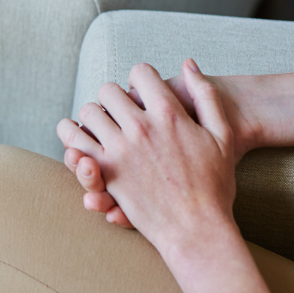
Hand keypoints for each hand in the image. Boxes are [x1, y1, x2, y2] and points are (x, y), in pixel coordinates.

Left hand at [56, 60, 238, 256]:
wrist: (199, 229)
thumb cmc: (216, 184)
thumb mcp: (222, 134)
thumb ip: (206, 95)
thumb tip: (188, 63)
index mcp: (170, 114)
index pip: (140, 73)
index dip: (140, 78)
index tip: (141, 91)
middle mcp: (141, 128)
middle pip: (108, 90)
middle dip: (113, 96)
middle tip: (119, 110)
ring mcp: (119, 149)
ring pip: (88, 112)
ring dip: (92, 115)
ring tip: (99, 123)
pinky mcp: (105, 172)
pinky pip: (74, 142)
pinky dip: (71, 136)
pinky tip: (76, 138)